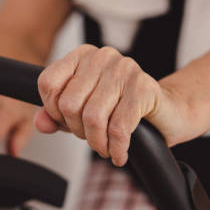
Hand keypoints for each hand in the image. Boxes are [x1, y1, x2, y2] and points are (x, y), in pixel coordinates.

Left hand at [34, 45, 196, 165]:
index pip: (48, 83)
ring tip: (105, 148)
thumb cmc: (123, 109)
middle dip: (77, 131)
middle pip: (69, 104)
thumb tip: (41, 123)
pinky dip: (116, 148)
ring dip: (97, 143)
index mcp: (83, 56)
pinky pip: (118, 127)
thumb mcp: (84, 112)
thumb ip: (57, 115)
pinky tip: (119, 154)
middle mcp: (103, 57)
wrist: (169, 111)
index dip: (52, 111)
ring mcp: (125, 69)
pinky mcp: (144, 87)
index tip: (68, 123)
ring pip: (92, 117)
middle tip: (93, 139)